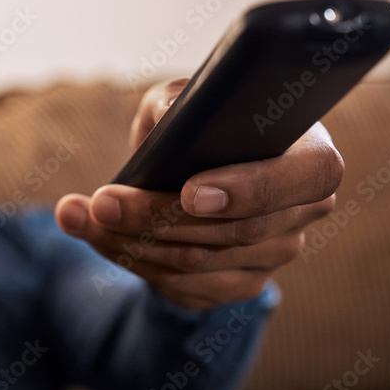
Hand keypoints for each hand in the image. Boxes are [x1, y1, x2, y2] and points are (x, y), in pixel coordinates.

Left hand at [54, 78, 343, 309]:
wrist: (192, 172)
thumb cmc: (194, 128)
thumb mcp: (182, 103)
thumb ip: (176, 104)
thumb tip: (165, 123)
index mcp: (310, 157)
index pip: (305, 179)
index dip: (248, 190)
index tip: (190, 195)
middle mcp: (304, 211)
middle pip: (231, 230)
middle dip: (153, 217)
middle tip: (99, 202)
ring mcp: (276, 255)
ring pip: (197, 262)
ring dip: (129, 241)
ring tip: (80, 216)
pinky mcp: (240, 284)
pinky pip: (183, 286)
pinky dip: (133, 262)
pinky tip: (99, 238)